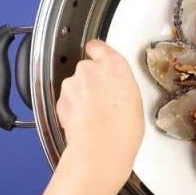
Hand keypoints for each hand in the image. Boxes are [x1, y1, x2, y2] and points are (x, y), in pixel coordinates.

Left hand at [56, 40, 143, 188]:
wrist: (100, 148)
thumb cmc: (123, 129)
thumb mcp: (135, 100)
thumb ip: (121, 85)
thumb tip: (117, 90)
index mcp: (114, 64)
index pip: (98, 46)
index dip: (98, 53)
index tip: (99, 57)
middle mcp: (90, 69)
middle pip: (87, 68)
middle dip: (92, 81)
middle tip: (105, 99)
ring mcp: (72, 84)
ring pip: (76, 85)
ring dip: (82, 95)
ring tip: (96, 114)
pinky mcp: (60, 100)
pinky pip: (67, 100)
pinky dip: (73, 108)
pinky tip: (86, 121)